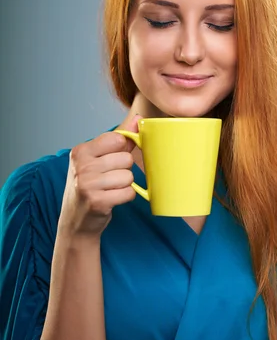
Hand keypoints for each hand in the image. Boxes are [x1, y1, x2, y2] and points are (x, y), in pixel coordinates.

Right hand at [58, 114, 141, 236]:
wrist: (75, 221)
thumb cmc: (90, 186)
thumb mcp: (97, 160)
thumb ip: (119, 139)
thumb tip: (138, 118)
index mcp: (81, 151)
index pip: (117, 139)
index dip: (122, 150)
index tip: (112, 160)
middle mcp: (82, 165)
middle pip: (126, 158)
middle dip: (123, 170)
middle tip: (108, 179)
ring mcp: (88, 184)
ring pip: (129, 176)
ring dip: (124, 185)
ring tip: (109, 189)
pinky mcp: (98, 201)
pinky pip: (129, 192)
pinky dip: (125, 197)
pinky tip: (112, 198)